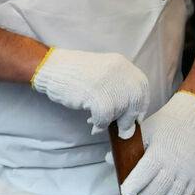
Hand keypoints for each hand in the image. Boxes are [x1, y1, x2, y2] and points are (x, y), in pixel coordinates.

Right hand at [31, 48, 149, 133]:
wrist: (52, 68)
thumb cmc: (75, 75)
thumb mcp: (104, 74)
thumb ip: (118, 89)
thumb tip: (130, 117)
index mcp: (123, 65)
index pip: (142, 87)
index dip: (140, 105)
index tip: (136, 118)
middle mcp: (120, 71)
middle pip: (135, 100)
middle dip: (129, 119)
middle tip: (121, 130)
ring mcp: (108, 82)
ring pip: (121, 110)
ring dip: (110, 121)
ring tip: (97, 121)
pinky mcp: (96, 93)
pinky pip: (105, 116)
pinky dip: (100, 124)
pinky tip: (92, 122)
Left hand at [114, 91, 194, 194]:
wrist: (192, 119)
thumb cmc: (165, 125)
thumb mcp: (144, 130)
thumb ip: (127, 146)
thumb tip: (108, 159)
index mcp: (161, 150)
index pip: (147, 169)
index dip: (136, 183)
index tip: (125, 191)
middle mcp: (176, 162)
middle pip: (161, 186)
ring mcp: (188, 171)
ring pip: (175, 194)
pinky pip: (188, 194)